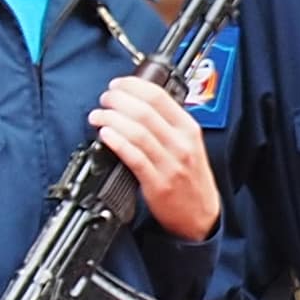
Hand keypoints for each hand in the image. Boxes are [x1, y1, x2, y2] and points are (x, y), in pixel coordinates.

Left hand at [87, 75, 215, 235]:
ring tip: (98, 115)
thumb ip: (168, 123)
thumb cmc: (191, 177)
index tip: (117, 85)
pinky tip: (105, 135)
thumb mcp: (188, 143)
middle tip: (104, 99)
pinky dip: (117, 142)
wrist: (201, 214)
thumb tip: (137, 101)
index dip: (133, 86)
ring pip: (137, 132)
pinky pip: (134, 158)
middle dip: (118, 100)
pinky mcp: (158, 184)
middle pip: (145, 111)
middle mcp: (180, 143)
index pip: (159, 97)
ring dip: (112, 119)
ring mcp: (170, 164)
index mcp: (188, 128)